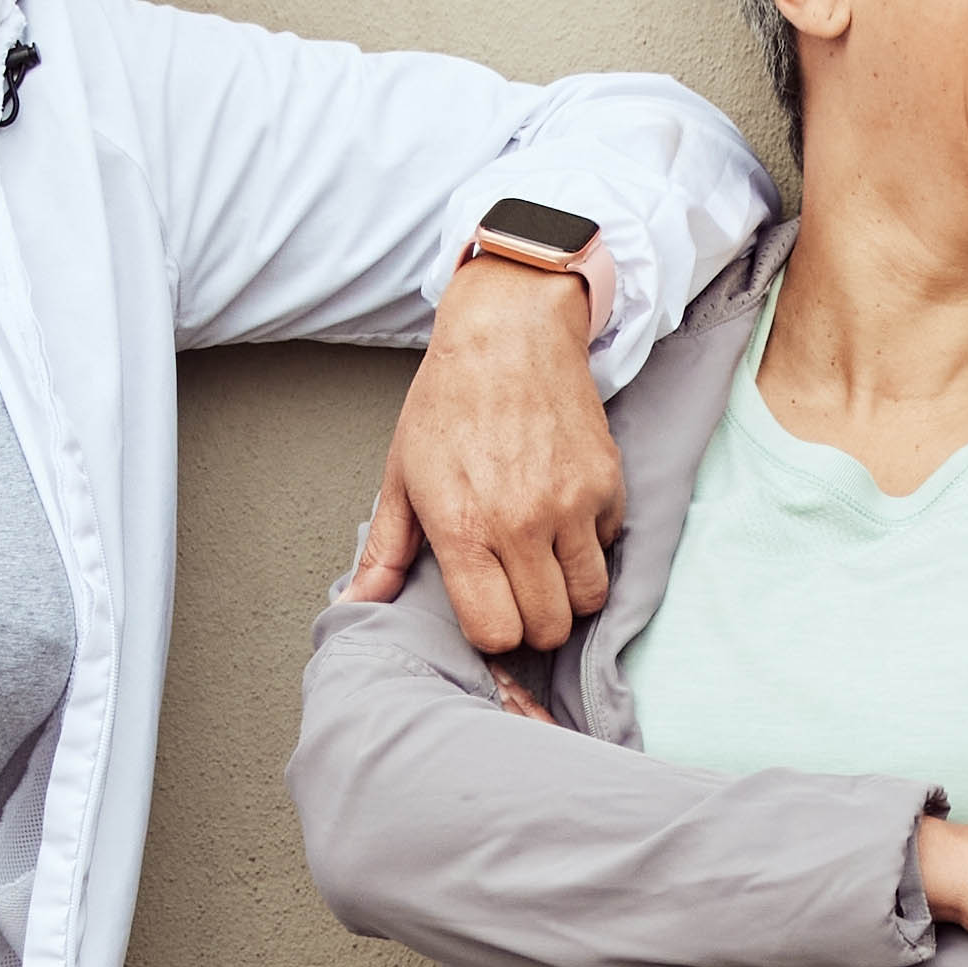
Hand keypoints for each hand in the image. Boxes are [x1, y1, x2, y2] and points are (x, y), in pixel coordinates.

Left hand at [345, 249, 618, 647]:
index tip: (486, 611)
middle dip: (531, 622)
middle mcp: (521, 524)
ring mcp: (571, 505)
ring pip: (588, 598)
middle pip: (547, 627)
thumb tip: (358, 603)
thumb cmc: (449, 400)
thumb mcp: (402, 474)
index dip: (491, 633)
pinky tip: (564, 518)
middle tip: (517, 592)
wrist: (509, 333)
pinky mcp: (607, 484)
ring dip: (568, 593)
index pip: (495, 632)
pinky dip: (591, 545)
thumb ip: (386, 549)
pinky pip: (609, 548)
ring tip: (545, 564)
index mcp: (464, 528)